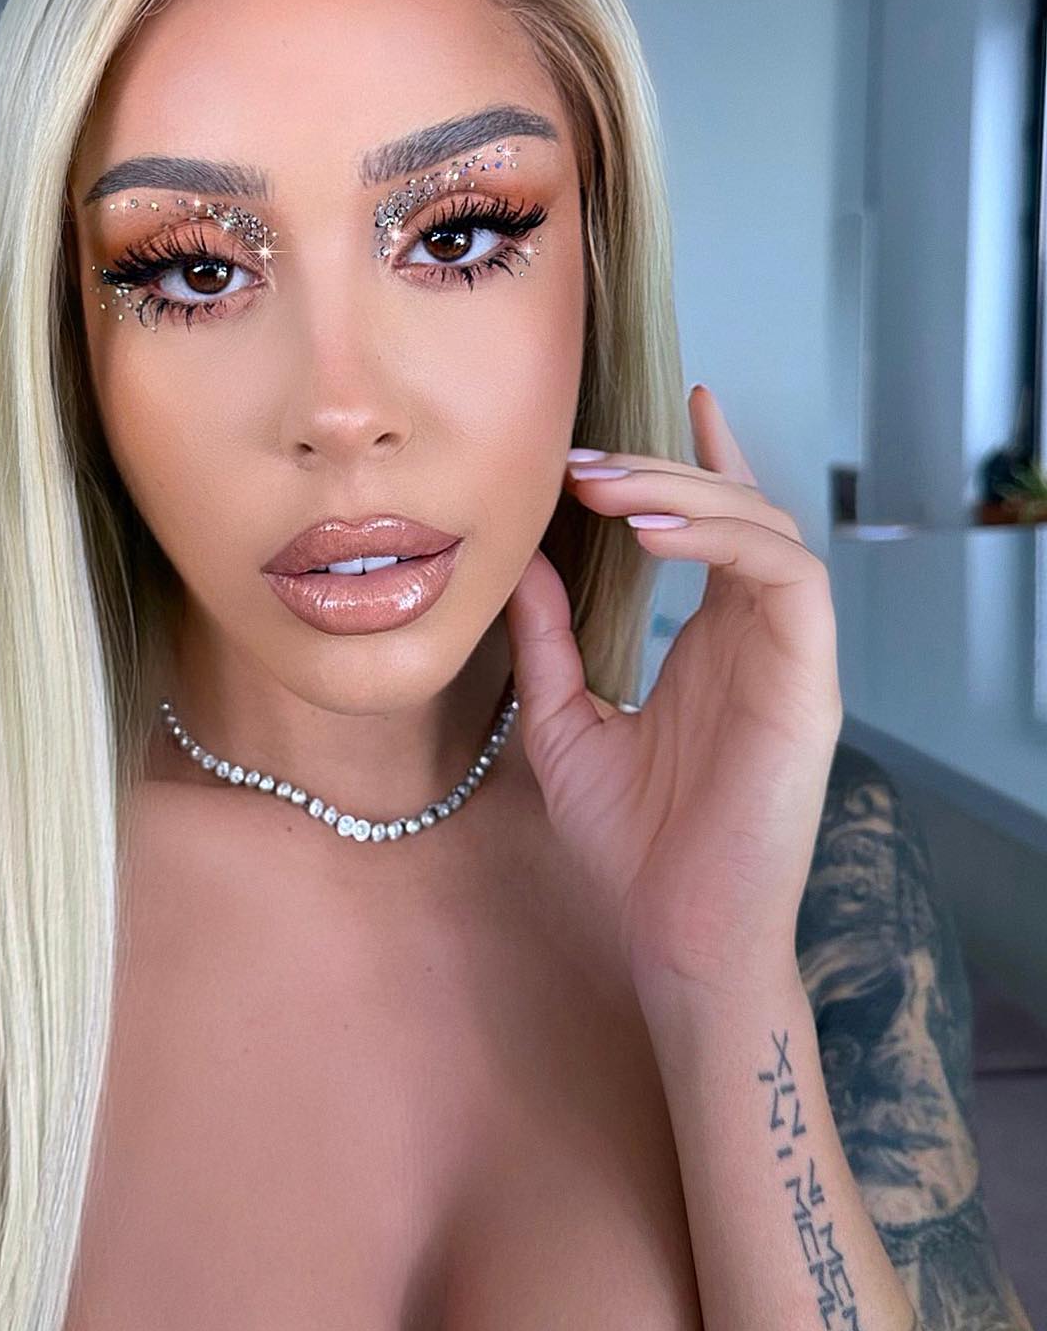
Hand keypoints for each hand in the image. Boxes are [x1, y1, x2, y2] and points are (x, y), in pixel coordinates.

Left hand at [503, 384, 842, 1000]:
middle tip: (581, 462)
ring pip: (766, 527)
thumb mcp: (564, 723)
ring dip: (687, 493)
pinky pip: (788, 576)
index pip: (721, 529)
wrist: (672, 931)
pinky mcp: (809, 678)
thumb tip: (521, 563)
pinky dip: (728, 539)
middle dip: (660, 472)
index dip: (703, 461)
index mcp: (713, 643)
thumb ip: (549, 642)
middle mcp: (757, 638)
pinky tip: (657, 535)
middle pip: (736, 512)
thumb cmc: (630, 845)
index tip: (676, 399)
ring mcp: (789, 655)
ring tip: (607, 487)